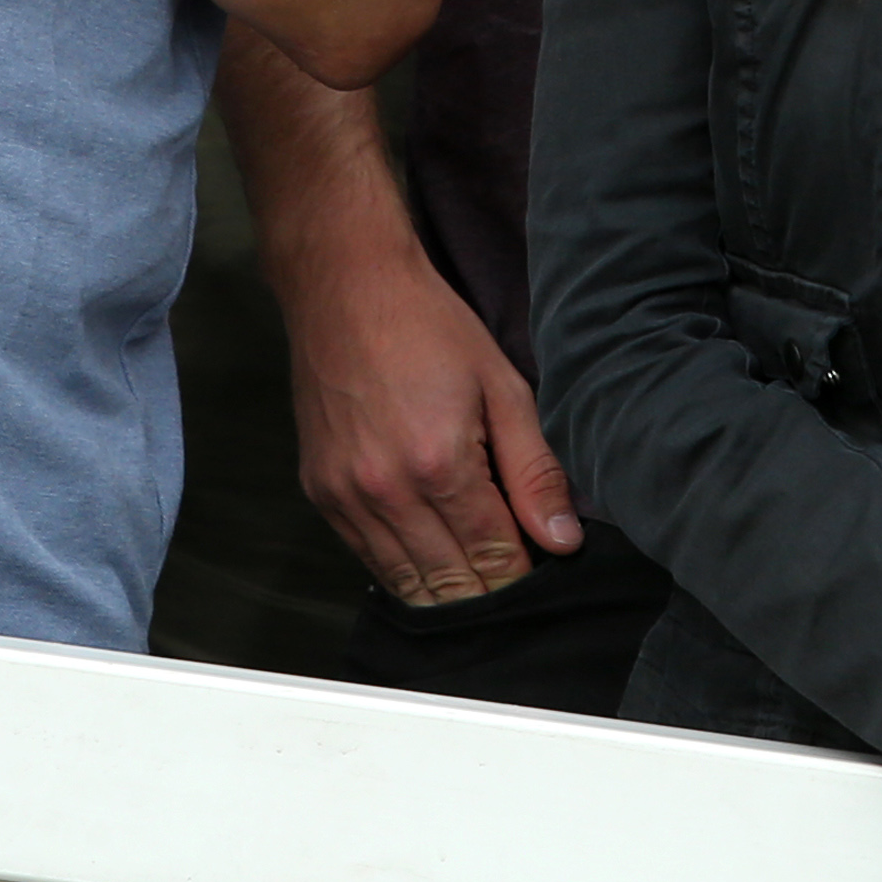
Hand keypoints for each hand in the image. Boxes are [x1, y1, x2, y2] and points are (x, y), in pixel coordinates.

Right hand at [279, 222, 581, 603]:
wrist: (346, 289)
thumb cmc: (431, 328)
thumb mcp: (501, 386)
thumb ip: (534, 470)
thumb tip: (562, 541)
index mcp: (440, 464)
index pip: (493, 556)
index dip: (522, 573)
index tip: (541, 572)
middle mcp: (387, 491)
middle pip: (450, 582)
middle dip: (488, 592)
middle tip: (514, 586)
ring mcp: (345, 496)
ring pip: (405, 581)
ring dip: (445, 592)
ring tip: (476, 585)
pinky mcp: (319, 493)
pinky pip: (366, 558)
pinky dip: (402, 569)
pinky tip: (429, 563)